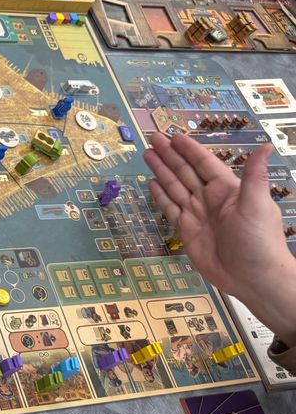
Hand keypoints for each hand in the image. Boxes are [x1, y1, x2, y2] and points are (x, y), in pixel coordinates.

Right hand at [144, 134, 295, 343]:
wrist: (252, 277)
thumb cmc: (258, 240)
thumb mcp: (257, 205)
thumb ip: (254, 176)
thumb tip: (266, 146)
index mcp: (226, 189)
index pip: (204, 163)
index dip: (189, 149)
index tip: (174, 136)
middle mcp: (210, 199)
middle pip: (185, 172)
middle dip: (169, 155)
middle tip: (153, 139)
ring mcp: (197, 215)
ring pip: (174, 187)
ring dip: (161, 171)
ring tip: (148, 155)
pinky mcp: (186, 231)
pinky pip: (170, 209)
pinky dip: (160, 196)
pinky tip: (152, 184)